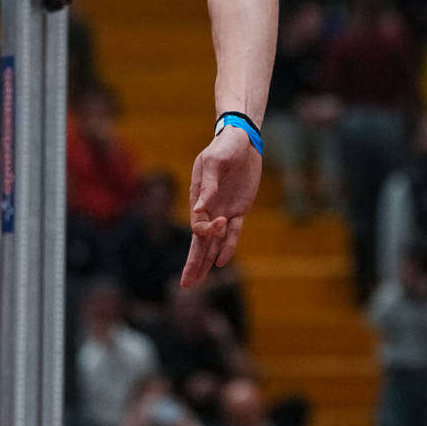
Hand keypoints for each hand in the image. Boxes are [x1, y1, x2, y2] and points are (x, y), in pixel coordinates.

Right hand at [182, 126, 261, 285]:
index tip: (220, 223)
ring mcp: (224, 210)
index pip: (198, 226)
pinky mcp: (240, 209)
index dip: (206, 231)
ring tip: (198, 280)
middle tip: (185, 285)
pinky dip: (228, 247)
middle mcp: (209, 208)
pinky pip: (234, 233)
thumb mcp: (213, 162)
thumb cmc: (224, 147)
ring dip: (206, 261)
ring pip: (214, 243)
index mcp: (198, 198)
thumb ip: (208, 185)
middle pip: (199, 242)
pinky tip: (221, 261)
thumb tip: (200, 208)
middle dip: (193, 264)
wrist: (241, 140)